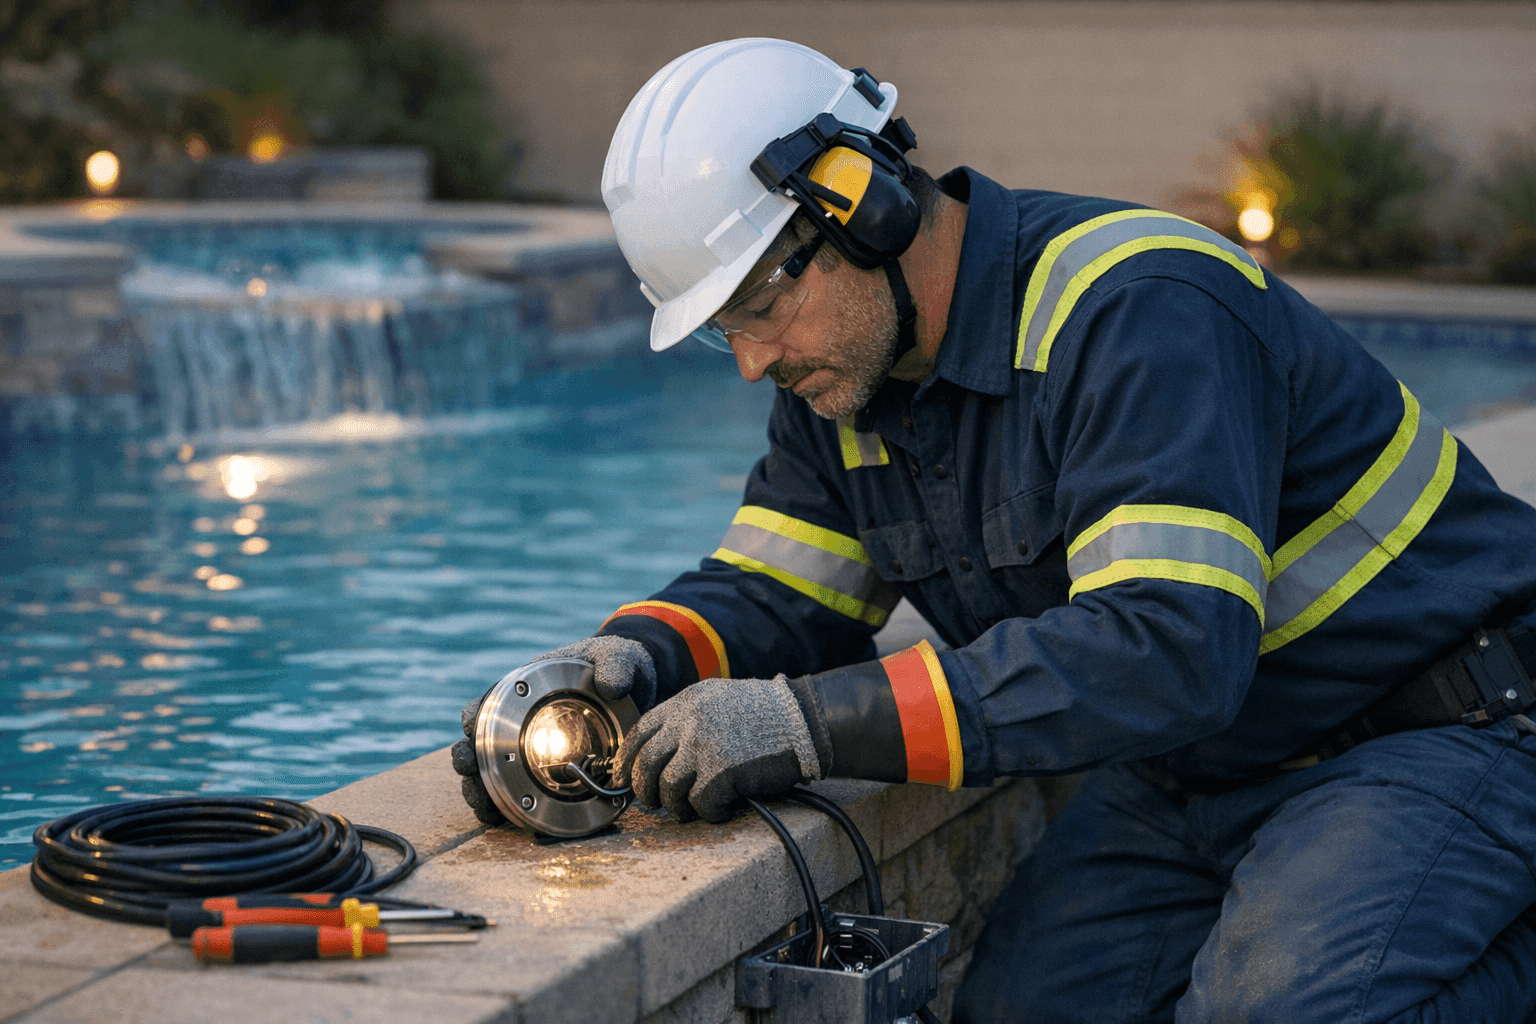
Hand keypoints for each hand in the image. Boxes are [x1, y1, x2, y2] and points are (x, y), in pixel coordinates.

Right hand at [451, 636, 655, 824]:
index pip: (489, 703)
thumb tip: (613, 685)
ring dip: (480, 789)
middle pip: (479, 742)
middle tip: (468, 769)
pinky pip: (518, 793)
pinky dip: (504, 807)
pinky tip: (500, 817)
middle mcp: (522, 723)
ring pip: (491, 773)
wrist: (634, 691)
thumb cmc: (617, 669)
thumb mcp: (619, 659)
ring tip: (483, 804)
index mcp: (529, 692)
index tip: (471, 727)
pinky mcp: (548, 775)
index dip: (475, 717)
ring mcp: (531, 751)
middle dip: (467, 758)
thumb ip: (616, 665)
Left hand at [613, 675, 823, 823]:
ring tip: (696, 807)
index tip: (624, 779)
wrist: (803, 720)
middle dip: (646, 791)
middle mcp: (689, 721)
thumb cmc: (766, 717)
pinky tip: (724, 807)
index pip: (640, 732)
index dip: (627, 760)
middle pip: (647, 764)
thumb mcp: (719, 703)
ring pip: (669, 789)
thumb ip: (688, 722)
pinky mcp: (721, 771)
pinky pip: (700, 804)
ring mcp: (703, 745)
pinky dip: (710, 813)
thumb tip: (659, 758)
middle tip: (657, 802)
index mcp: (686, 702)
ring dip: (679, 806)